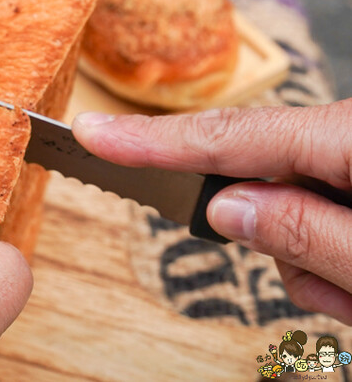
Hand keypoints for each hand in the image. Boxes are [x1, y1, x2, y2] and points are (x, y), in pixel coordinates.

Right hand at [72, 102, 351, 324]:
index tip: (91, 133)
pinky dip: (333, 262)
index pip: (231, 135)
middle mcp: (348, 135)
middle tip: (338, 282)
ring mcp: (351, 158)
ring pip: (290, 210)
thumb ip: (303, 232)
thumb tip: (223, 208)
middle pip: (264, 177)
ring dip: (315, 262)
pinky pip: (318, 220)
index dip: (153, 139)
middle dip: (279, 237)